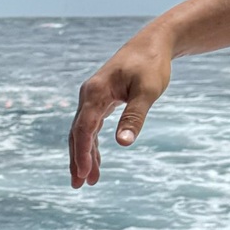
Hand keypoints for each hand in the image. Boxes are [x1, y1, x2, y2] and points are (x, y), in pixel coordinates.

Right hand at [68, 30, 172, 187]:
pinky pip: (91, 127)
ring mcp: (92, 99)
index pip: (83, 128)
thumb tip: (123, 143)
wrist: (152, 44)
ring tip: (88, 181)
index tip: (84, 174)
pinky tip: (96, 161)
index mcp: (95, 93)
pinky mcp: (100, 101)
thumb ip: (134, 117)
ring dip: (84, 155)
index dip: (82, 152)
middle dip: (77, 159)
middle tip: (78, 185)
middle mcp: (88, 96)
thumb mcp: (147, 92)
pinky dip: (92, 145)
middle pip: (77, 133)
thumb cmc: (151, 65)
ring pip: (82, 132)